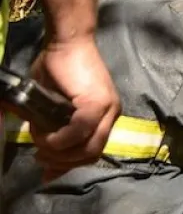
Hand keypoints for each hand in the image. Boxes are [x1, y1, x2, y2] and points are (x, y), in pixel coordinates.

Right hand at [29, 36, 119, 177]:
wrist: (67, 41)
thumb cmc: (58, 69)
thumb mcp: (52, 105)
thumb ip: (53, 129)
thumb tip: (43, 156)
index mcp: (104, 116)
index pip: (93, 152)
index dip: (69, 166)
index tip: (47, 172)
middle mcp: (111, 115)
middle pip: (92, 155)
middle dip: (62, 163)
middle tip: (40, 158)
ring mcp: (107, 109)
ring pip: (88, 148)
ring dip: (59, 153)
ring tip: (39, 143)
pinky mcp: (97, 102)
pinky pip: (80, 131)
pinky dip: (60, 139)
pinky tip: (45, 135)